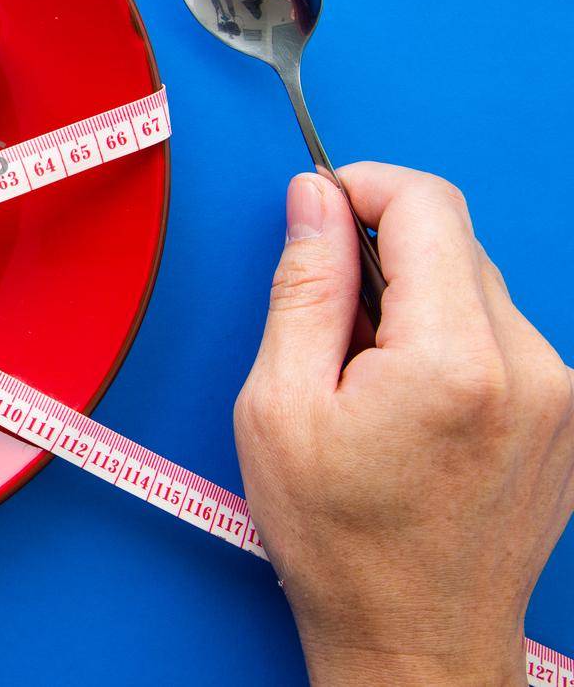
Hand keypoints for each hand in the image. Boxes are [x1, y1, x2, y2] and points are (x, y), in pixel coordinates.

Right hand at [235, 164, 572, 685]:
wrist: (413, 639)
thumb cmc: (338, 538)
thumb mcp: (278, 404)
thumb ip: (305, 286)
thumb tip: (316, 199)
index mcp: (453, 359)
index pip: (428, 206)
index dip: (364, 185)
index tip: (322, 202)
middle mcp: (530, 368)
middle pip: (455, 244)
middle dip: (383, 256)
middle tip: (327, 325)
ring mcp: (561, 397)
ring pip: (479, 290)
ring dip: (418, 304)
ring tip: (369, 383)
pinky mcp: (568, 419)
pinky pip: (505, 337)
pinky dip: (452, 343)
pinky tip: (412, 407)